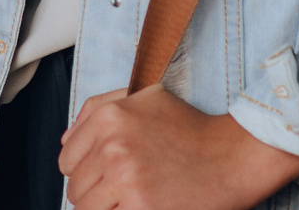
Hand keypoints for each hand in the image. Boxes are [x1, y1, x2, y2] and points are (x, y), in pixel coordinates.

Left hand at [58, 86, 298, 209]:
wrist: (232, 156)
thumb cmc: (191, 129)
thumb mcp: (145, 99)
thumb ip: (99, 109)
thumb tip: (66, 140)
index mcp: (109, 117)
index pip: (67, 159)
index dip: (86, 170)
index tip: (109, 174)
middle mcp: (112, 144)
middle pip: (75, 188)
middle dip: (96, 193)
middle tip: (125, 192)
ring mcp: (125, 177)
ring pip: (87, 208)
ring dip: (106, 209)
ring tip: (133, 200)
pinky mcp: (139, 206)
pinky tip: (142, 205)